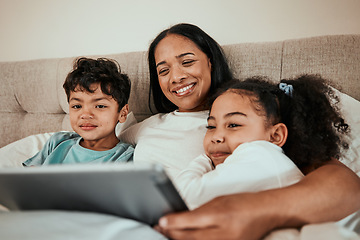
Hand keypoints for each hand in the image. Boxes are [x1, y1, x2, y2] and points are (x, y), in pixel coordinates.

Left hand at [157, 193, 279, 239]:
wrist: (264, 212)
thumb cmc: (241, 203)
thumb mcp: (218, 201)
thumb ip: (197, 212)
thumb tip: (176, 219)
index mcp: (219, 216)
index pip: (190, 223)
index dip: (172, 223)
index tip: (160, 222)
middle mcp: (223, 235)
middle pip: (190, 238)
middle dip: (172, 234)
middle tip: (159, 230)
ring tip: (168, 235)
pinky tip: (183, 239)